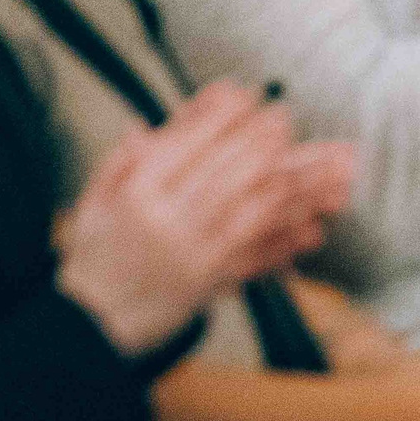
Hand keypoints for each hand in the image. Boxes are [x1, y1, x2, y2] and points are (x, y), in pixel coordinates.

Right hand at [56, 84, 351, 355]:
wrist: (90, 324)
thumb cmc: (96, 255)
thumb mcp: (95, 200)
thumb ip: (125, 158)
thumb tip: (148, 123)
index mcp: (138, 193)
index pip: (189, 144)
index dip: (223, 117)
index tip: (248, 96)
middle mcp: (169, 220)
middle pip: (230, 171)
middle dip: (265, 141)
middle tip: (288, 118)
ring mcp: (195, 252)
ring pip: (256, 210)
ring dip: (298, 187)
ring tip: (329, 167)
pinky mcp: (214, 282)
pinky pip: (258, 256)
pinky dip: (289, 240)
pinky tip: (317, 226)